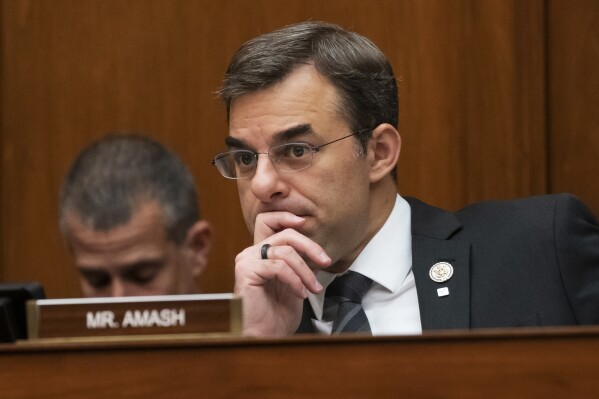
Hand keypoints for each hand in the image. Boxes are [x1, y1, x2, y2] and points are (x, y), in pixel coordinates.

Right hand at [234, 212, 330, 336]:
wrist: (265, 337)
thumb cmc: (277, 314)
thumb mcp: (295, 282)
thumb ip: (299, 262)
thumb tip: (316, 248)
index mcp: (261, 252)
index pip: (268, 220)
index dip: (286, 216)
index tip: (305, 223)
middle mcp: (251, 253)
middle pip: (284, 233)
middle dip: (310, 246)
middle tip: (325, 261)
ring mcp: (246, 260)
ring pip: (285, 251)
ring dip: (305, 271)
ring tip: (313, 288)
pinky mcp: (246, 271)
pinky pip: (278, 266)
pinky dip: (295, 280)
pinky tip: (300, 293)